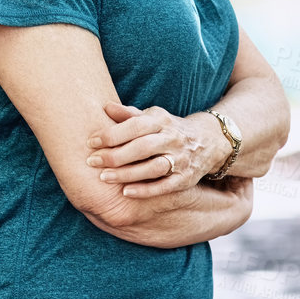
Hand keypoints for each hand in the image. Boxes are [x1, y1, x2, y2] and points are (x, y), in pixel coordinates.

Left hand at [85, 102, 226, 197]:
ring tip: (104, 178)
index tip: (91, 142)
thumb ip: (129, 115)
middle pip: (143, 147)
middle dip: (115, 156)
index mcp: (161, 120)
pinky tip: (126, 192)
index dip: (112, 134)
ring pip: (154, 167)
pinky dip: (146, 190)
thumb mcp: (152, 117)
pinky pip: (165, 186)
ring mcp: (181, 159)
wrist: (208, 141)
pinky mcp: (186, 178)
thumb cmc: (168, 128)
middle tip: (92, 162)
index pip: (135, 125)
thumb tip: (105, 106)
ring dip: (128, 174)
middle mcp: (172, 138)